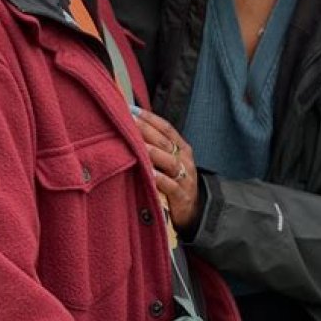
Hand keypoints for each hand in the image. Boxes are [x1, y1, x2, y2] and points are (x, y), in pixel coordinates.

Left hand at [131, 107, 199, 231]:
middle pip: (165, 142)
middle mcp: (185, 160)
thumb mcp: (169, 161)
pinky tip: (149, 173)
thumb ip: (155, 146)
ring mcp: (185, 178)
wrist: (192, 211)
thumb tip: (132, 127)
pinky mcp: (182, 197)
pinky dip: (160, 179)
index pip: (166, 128)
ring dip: (153, 153)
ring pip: (170, 162)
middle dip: (146, 130)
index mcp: (182, 148)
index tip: (132, 109)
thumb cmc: (174, 181)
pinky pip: (171, 186)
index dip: (150, 118)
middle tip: (128, 121)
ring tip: (138, 145)